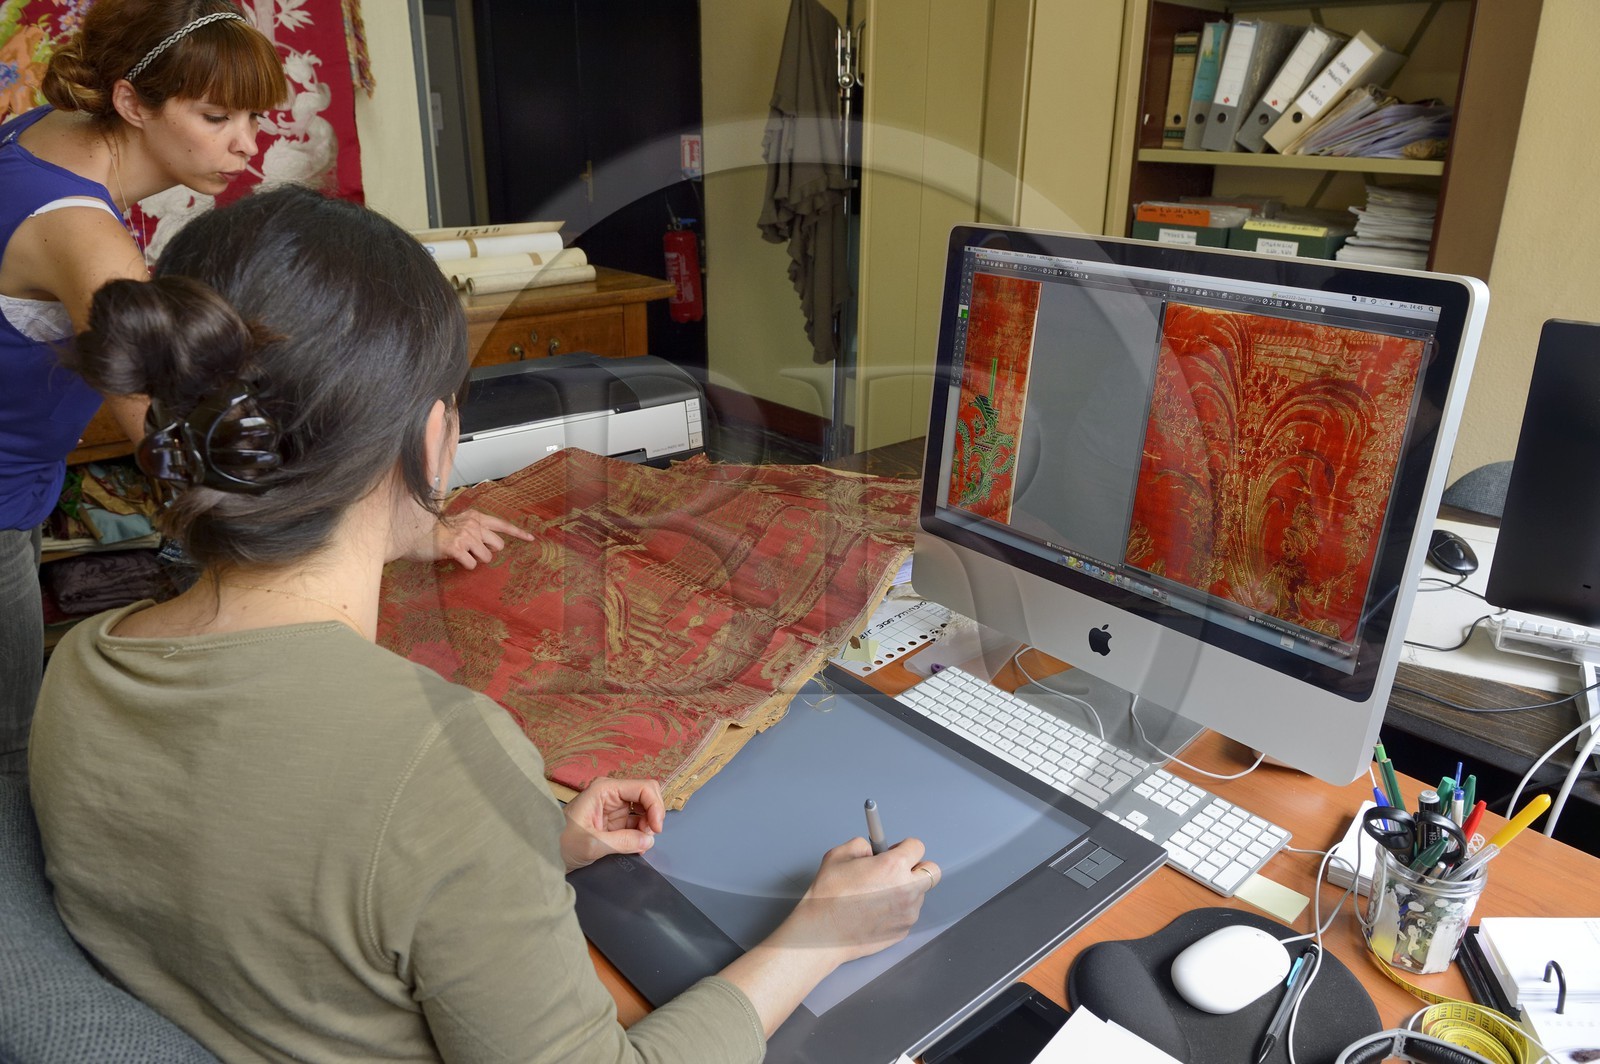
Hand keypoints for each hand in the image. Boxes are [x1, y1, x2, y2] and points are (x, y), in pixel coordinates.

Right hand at [409, 508, 533, 568]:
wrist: (413, 533)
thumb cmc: (437, 531)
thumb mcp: (459, 523)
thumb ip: (476, 529)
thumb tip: (491, 544)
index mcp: (475, 516)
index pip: (502, 524)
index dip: (518, 533)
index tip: (531, 539)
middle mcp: (473, 524)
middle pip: (498, 546)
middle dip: (488, 551)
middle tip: (472, 549)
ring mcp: (464, 536)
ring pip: (486, 558)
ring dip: (475, 560)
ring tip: (461, 553)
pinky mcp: (455, 548)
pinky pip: (471, 565)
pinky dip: (465, 565)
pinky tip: (454, 558)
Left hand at [560, 777, 665, 872]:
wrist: (544, 854)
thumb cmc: (561, 843)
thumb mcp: (593, 844)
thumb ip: (624, 841)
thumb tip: (649, 840)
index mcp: (605, 789)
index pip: (644, 787)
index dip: (655, 806)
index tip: (656, 829)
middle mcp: (611, 793)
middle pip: (647, 796)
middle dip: (653, 815)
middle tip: (648, 836)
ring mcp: (613, 807)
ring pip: (644, 810)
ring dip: (647, 827)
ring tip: (639, 844)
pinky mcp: (613, 821)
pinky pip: (636, 823)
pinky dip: (641, 834)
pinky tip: (636, 846)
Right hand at [772, 836, 938, 967]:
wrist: (822, 932)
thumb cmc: (828, 897)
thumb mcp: (839, 855)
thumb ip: (862, 845)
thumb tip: (872, 850)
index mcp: (894, 866)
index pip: (917, 847)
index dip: (904, 847)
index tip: (895, 851)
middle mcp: (907, 889)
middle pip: (932, 871)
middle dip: (917, 868)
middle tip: (898, 870)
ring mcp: (908, 913)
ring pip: (919, 894)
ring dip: (907, 890)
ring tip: (879, 895)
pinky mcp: (903, 930)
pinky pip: (908, 914)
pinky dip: (898, 910)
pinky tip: (875, 911)